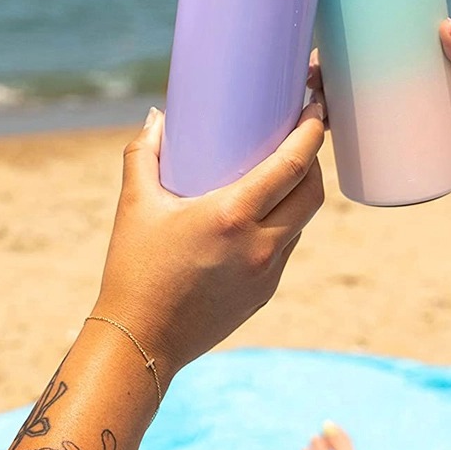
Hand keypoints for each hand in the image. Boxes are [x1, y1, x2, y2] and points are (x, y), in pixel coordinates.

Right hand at [95, 104, 325, 381]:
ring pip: (304, 221)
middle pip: (313, 192)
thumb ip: (143, 154)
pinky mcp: (265, 293)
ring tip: (285, 168)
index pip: (293, 166)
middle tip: (303, 135)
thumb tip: (156, 116)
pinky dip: (285, 222)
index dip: (312, 132)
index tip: (315, 107)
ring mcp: (268, 273)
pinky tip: (266, 212)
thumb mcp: (134, 205)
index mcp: (233, 217)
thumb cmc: (134, 269)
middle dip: (316, 158)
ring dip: (302, 191)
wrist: (141, 342)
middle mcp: (260, 245)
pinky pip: (287, 247)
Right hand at [307, 22, 450, 188]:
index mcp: (410, 58)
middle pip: (346, 73)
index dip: (334, 43)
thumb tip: (447, 27)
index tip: (317, 51)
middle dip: (320, 76)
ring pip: (346, 103)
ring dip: (321, 105)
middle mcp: (395, 81)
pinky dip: (335, 133)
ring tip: (315, 113)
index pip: (364, 42)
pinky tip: (313, 137)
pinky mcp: (394, 142)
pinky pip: (357, 135)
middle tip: (313, 84)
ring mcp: (393, 112)